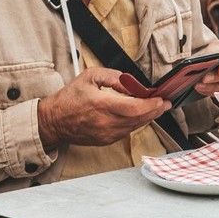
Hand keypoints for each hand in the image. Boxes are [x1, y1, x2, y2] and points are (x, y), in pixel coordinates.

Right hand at [37, 66, 169, 148]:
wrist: (53, 121)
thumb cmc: (69, 98)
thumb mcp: (90, 76)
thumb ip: (113, 77)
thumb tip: (131, 83)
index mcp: (102, 105)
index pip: (134, 108)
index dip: (151, 104)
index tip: (161, 98)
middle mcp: (105, 123)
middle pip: (139, 119)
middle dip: (155, 111)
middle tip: (165, 103)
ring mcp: (106, 134)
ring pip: (135, 127)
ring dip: (147, 117)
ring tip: (156, 107)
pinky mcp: (105, 141)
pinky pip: (126, 131)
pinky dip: (135, 123)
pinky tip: (140, 115)